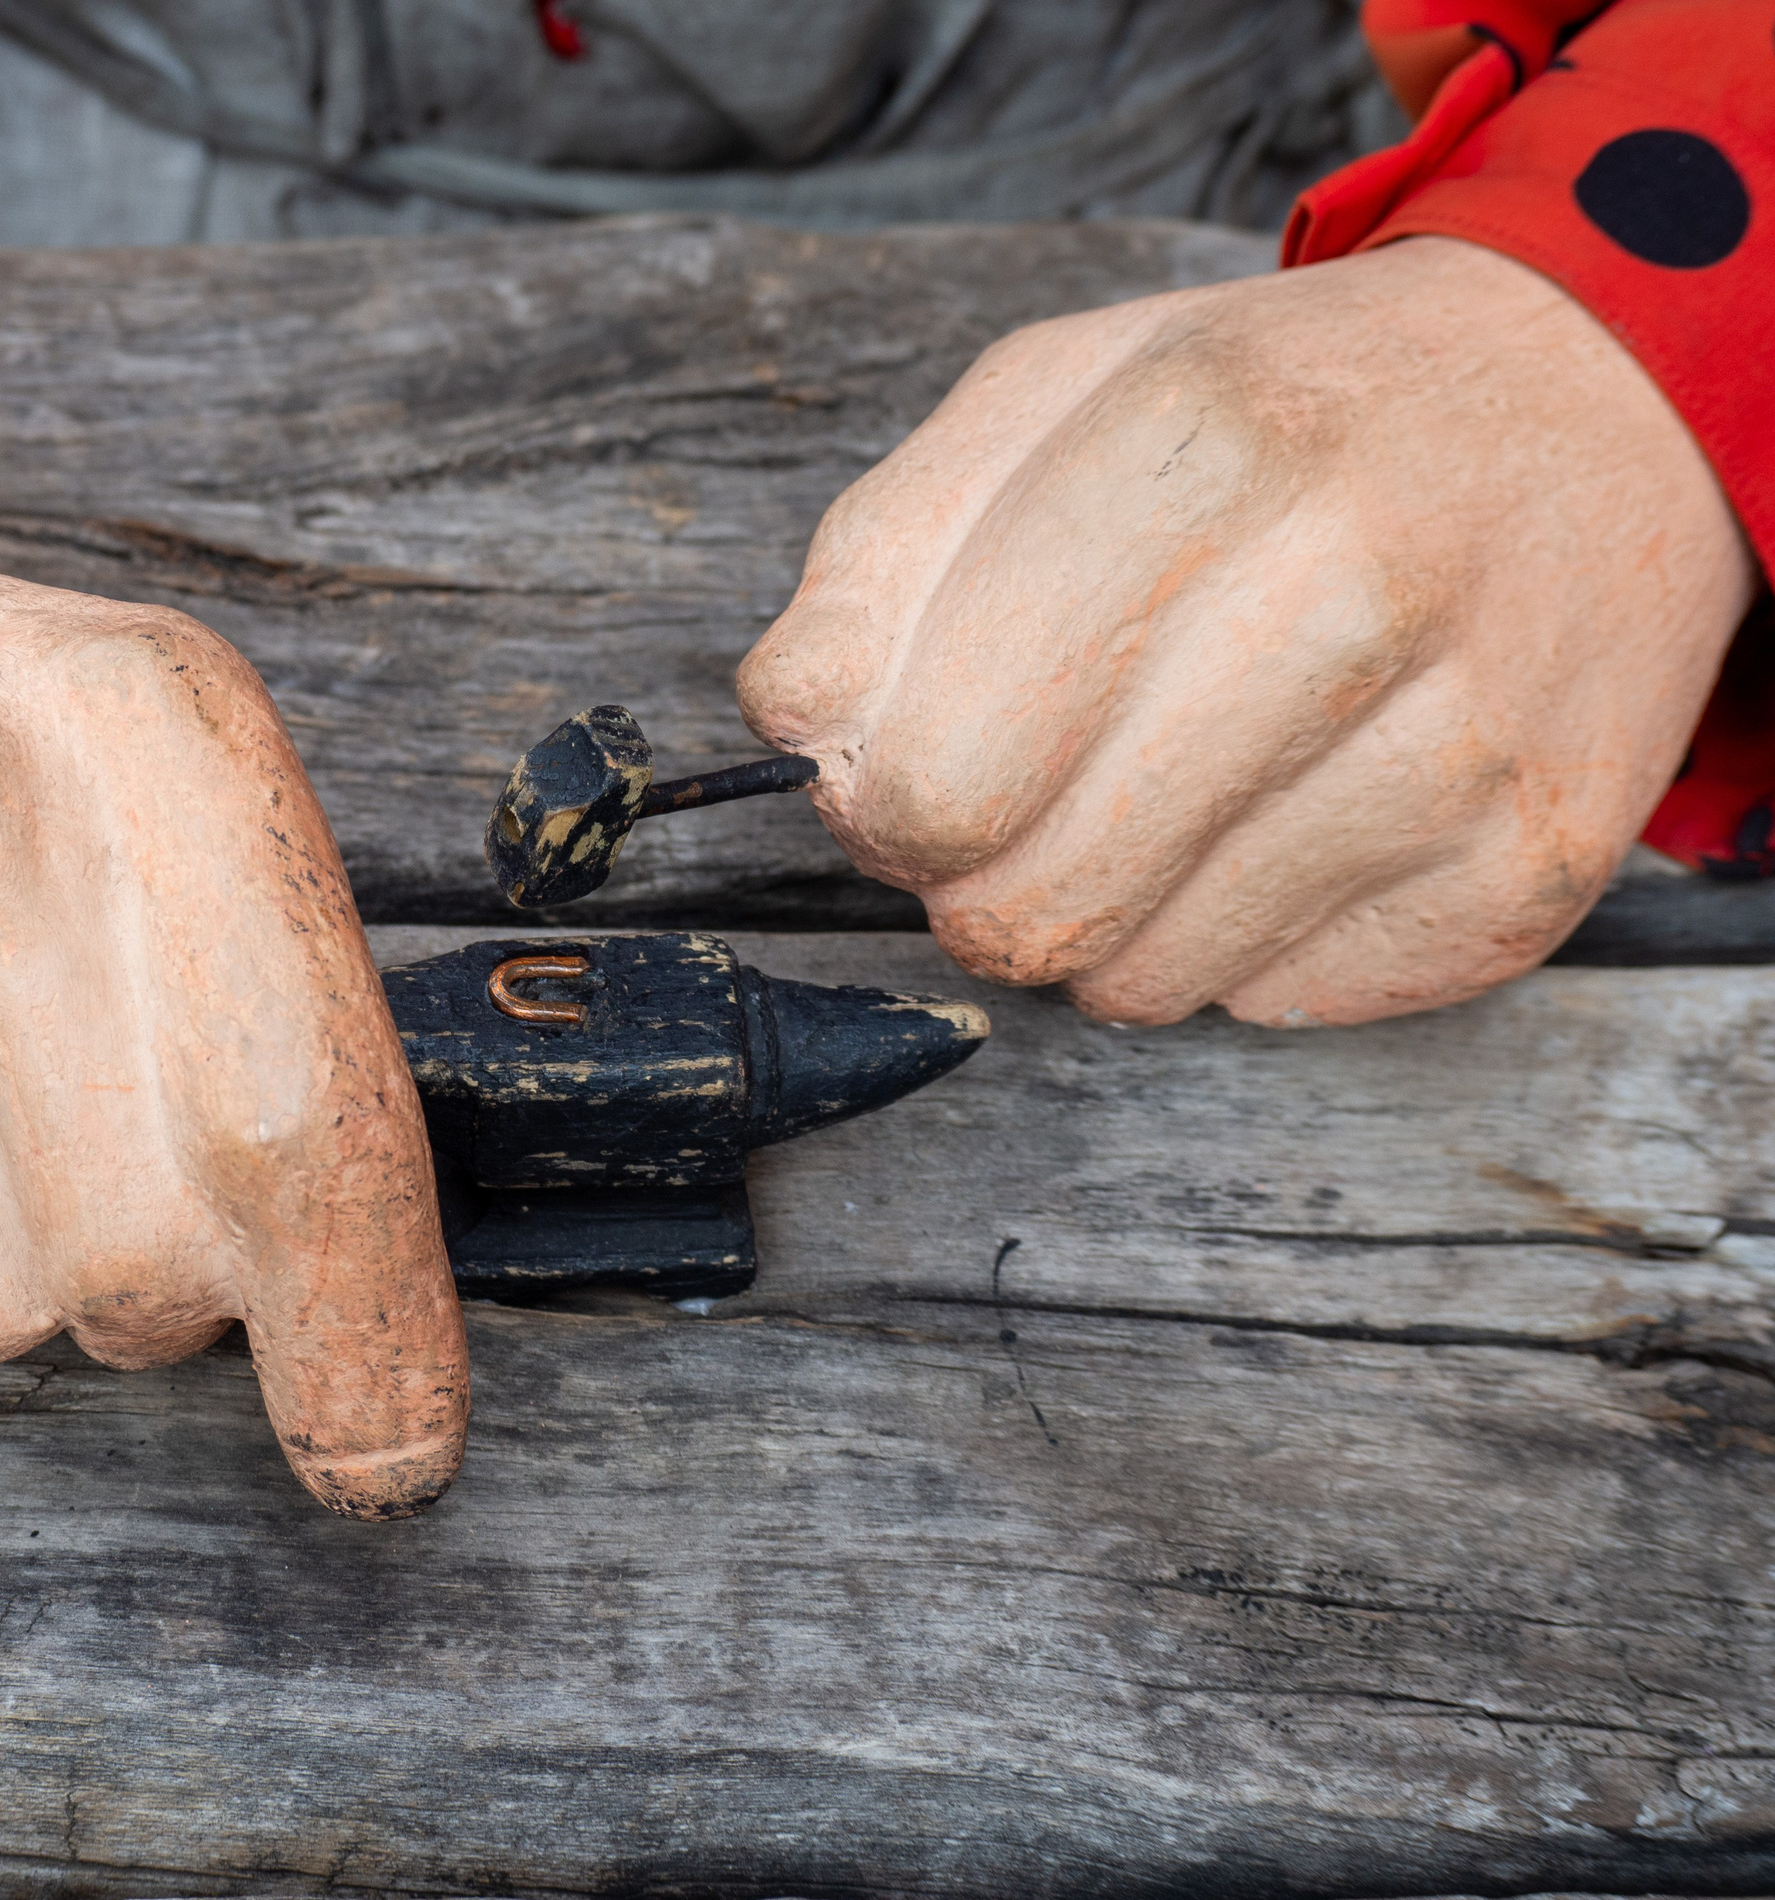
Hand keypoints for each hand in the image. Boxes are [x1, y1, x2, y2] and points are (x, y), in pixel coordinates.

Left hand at [739, 237, 1755, 1026]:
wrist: (1601, 407)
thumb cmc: (1286, 412)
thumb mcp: (1053, 398)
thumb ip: (884, 553)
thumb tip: (796, 719)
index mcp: (1203, 448)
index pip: (934, 776)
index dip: (879, 803)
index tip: (907, 766)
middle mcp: (1351, 597)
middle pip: (1028, 910)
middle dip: (974, 882)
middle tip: (1016, 802)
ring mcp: (1463, 750)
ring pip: (1144, 985)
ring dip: (1106, 917)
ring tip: (1164, 789)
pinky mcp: (1530, 871)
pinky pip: (1273, 1005)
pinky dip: (1239, 938)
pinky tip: (1286, 813)